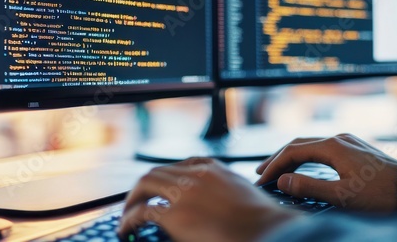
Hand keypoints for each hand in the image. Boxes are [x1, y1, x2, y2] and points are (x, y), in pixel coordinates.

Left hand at [118, 158, 300, 241]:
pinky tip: (127, 230)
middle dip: (141, 188)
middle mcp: (196, 175)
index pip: (181, 165)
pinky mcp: (176, 215)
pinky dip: (129, 220)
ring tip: (126, 218)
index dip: (165, 178)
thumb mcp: (244, 195)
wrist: (270, 231)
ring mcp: (184, 193)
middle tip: (134, 204)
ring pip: (144, 185)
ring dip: (130, 201)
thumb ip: (225, 192)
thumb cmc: (265, 222)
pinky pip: (142, 212)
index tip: (160, 190)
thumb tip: (216, 206)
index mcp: (214, 170)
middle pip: (156, 172)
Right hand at [255, 134, 396, 212]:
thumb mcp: (341, 195)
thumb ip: (309, 186)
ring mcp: (350, 141)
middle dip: (279, 159)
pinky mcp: (357, 149)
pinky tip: (306, 168)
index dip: (274, 166)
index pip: (293, 151)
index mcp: (333, 146)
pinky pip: (325, 149)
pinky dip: (309, 158)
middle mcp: (340, 138)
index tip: (261, 181)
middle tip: (261, 174)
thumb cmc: (380, 194)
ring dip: (294, 158)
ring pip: (313, 145)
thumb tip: (283, 180)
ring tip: (279, 171)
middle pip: (300, 144)